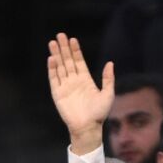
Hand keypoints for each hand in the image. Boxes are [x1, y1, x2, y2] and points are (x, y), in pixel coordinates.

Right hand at [47, 33, 114, 154]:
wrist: (88, 127)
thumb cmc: (99, 113)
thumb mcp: (108, 94)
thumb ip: (108, 79)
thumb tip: (110, 63)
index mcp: (86, 80)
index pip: (79, 61)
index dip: (76, 50)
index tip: (73, 39)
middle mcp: (74, 81)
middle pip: (68, 61)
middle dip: (64, 48)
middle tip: (60, 35)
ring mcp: (65, 86)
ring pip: (60, 67)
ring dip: (56, 55)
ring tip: (52, 42)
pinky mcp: (58, 93)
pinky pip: (54, 78)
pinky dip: (52, 69)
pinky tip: (51, 58)